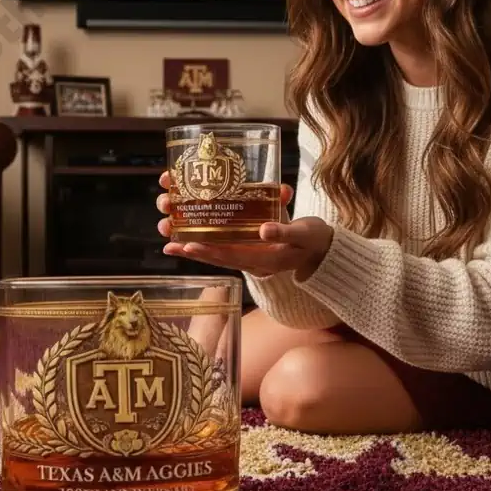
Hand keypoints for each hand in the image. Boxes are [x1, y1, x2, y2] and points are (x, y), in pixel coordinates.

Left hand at [155, 171, 333, 279]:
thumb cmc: (315, 240)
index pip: (232, 257)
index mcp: (265, 261)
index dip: (210, 252)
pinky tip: (184, 234)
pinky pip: (221, 245)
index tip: (188, 245)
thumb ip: (285, 231)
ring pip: (215, 251)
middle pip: (216, 256)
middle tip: (168, 237)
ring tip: (167, 236)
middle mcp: (252, 261)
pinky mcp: (247, 247)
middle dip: (190, 247)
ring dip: (190, 243)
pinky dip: (203, 240)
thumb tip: (264, 229)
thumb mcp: (304, 234)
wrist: (323, 250)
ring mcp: (248, 255)